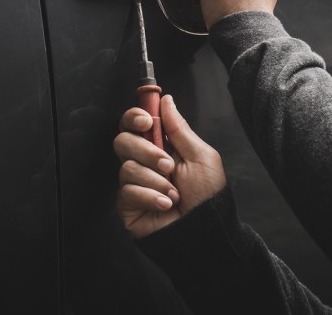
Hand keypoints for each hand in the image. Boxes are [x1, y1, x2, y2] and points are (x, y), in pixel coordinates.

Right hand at [114, 94, 225, 237]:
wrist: (207, 231)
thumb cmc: (208, 195)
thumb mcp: (200, 156)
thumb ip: (179, 127)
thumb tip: (166, 100)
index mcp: (161, 147)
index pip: (134, 124)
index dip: (134, 117)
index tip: (146, 121)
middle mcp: (144, 163)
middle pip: (123, 140)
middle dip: (146, 151)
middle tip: (168, 165)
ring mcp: (134, 184)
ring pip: (127, 167)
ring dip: (155, 180)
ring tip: (175, 194)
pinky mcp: (127, 205)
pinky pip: (127, 191)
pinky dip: (150, 196)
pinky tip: (166, 205)